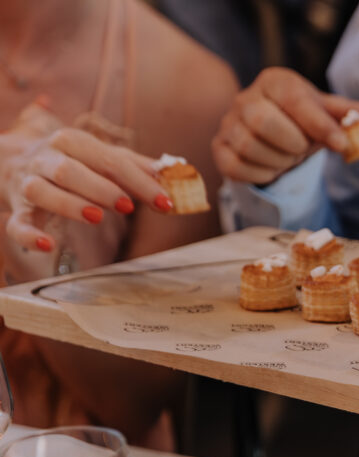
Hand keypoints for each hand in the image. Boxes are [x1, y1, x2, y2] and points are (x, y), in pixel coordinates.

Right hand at [0, 99, 171, 251]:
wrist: (14, 162)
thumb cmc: (74, 161)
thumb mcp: (103, 157)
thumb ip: (137, 166)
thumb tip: (175, 173)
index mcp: (73, 141)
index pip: (109, 160)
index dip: (140, 181)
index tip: (166, 202)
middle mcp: (46, 158)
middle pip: (69, 170)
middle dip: (100, 188)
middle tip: (128, 206)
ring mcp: (28, 183)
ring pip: (41, 191)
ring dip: (69, 204)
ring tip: (97, 217)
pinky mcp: (17, 208)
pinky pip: (17, 222)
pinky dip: (29, 234)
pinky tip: (48, 245)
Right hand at [212, 67, 358, 184]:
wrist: (275, 138)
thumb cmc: (305, 124)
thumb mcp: (331, 116)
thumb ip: (355, 118)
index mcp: (275, 81)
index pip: (295, 98)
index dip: (319, 124)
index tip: (341, 145)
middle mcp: (246, 97)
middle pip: (263, 121)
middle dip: (292, 144)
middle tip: (303, 150)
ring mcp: (228, 124)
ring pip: (249, 146)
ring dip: (280, 161)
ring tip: (289, 157)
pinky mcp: (219, 150)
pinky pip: (237, 167)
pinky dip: (262, 174)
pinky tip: (273, 168)